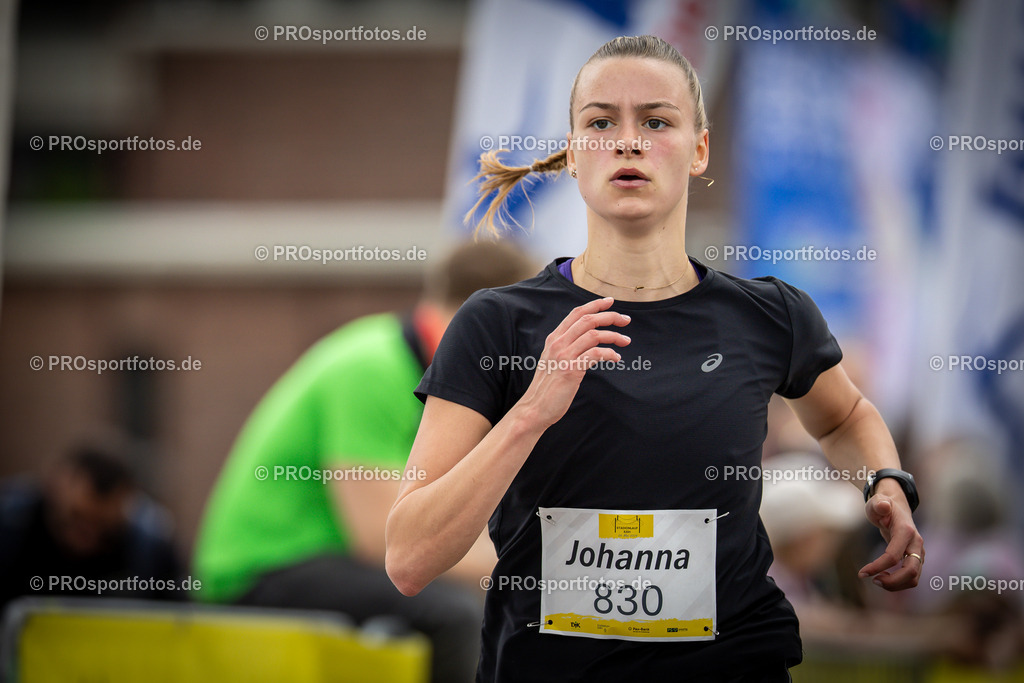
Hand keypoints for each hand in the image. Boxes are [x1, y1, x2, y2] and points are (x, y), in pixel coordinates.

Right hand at [518, 297, 630, 428]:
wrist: (535, 407)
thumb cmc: (547, 386)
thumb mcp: (554, 360)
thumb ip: (566, 347)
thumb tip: (586, 339)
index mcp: (554, 339)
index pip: (576, 314)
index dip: (595, 305)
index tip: (610, 302)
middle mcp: (558, 343)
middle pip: (588, 320)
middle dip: (610, 316)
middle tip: (626, 320)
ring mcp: (564, 356)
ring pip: (594, 334)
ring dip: (614, 336)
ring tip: (626, 341)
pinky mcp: (571, 370)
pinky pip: (595, 354)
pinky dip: (609, 353)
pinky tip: (615, 358)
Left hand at [858, 480, 923, 589]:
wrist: (896, 508)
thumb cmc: (882, 506)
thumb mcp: (877, 501)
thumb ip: (878, 503)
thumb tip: (883, 506)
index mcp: (906, 531)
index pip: (894, 556)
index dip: (877, 566)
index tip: (862, 573)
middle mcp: (916, 544)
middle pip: (911, 571)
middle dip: (892, 581)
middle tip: (873, 581)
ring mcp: (919, 553)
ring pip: (914, 578)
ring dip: (896, 584)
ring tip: (876, 580)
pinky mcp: (917, 559)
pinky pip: (911, 577)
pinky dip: (899, 583)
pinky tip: (883, 577)